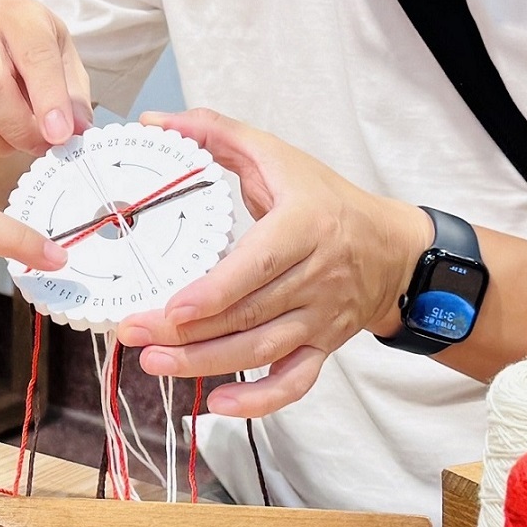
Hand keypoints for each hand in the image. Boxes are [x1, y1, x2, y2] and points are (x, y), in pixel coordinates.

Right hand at [0, 0, 93, 159]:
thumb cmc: (30, 49)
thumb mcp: (63, 60)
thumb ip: (72, 97)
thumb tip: (74, 132)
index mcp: (18, 12)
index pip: (34, 56)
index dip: (49, 101)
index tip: (59, 136)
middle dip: (19, 129)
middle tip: (38, 147)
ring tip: (13, 143)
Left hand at [109, 109, 426, 416]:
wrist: (392, 249)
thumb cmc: (327, 200)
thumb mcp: (278, 156)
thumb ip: (217, 132)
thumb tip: (157, 120)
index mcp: (304, 226)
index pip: (258, 266)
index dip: (215, 292)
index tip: (174, 308)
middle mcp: (317, 277)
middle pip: (248, 315)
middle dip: (187, 331)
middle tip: (134, 333)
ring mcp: (321, 318)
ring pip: (261, 351)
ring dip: (205, 365)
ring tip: (154, 362)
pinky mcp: (324, 347)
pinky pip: (295, 382)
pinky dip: (260, 402)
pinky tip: (217, 406)